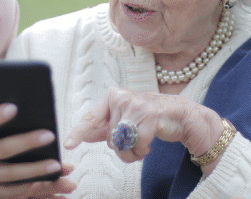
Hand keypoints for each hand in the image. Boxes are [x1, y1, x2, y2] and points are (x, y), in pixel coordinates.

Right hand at [0, 103, 75, 198]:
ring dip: (34, 171)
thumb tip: (1, 118)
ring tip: (54, 164)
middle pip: (0, 151)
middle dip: (27, 143)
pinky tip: (38, 182)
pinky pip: (3, 194)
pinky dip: (22, 189)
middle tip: (49, 135)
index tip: (14, 107)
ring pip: (7, 177)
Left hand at [63, 87, 222, 163]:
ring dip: (132, 152)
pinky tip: (149, 145)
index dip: (79, 132)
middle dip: (121, 148)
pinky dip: (142, 151)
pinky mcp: (151, 116)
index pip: (91, 118)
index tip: (68, 144)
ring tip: (142, 145)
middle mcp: (123, 98)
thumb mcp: (126, 120)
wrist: (182, 115)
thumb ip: (105, 127)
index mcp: (113, 97)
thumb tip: (84, 135)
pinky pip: (137, 145)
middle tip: (134, 143)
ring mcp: (137, 106)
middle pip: (110, 137)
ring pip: (122, 143)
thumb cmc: (152, 117)